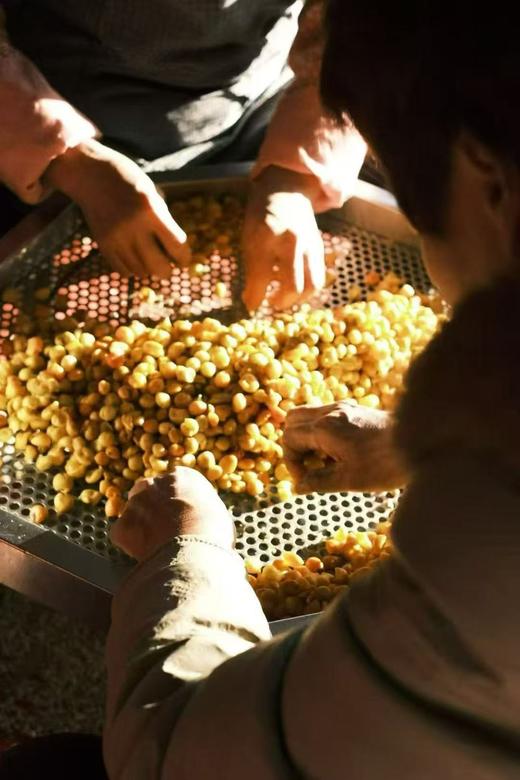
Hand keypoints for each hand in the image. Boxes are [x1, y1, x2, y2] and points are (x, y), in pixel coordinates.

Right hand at [44, 140, 189, 277]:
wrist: (89, 173)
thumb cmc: (127, 180)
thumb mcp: (152, 194)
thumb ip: (163, 221)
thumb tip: (175, 251)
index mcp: (150, 210)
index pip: (176, 246)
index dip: (183, 258)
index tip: (183, 260)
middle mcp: (133, 227)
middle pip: (158, 266)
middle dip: (167, 271)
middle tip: (169, 267)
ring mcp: (116, 238)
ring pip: (140, 272)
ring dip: (148, 270)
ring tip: (149, 259)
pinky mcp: (103, 244)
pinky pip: (122, 270)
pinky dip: (132, 269)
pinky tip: (134, 259)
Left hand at [110, 467, 234, 561]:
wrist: (195, 552)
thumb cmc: (214, 533)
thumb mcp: (218, 513)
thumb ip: (203, 508)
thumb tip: (203, 519)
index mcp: (182, 476)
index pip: (174, 484)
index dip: (175, 501)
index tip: (180, 515)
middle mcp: (155, 483)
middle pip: (148, 492)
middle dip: (152, 507)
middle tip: (163, 529)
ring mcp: (136, 503)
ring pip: (133, 512)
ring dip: (140, 525)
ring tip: (156, 546)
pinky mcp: (122, 526)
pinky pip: (122, 535)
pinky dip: (129, 545)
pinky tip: (145, 555)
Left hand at [242, 166, 325, 310]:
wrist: (286, 190)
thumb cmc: (261, 216)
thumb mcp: (248, 239)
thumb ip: (251, 270)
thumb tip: (251, 302)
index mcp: (266, 237)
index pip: (261, 278)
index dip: (255, 298)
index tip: (251, 306)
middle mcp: (291, 242)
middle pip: (293, 287)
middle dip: (281, 302)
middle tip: (271, 303)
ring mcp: (309, 245)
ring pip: (312, 286)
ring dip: (298, 300)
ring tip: (284, 298)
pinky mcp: (319, 248)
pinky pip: (318, 277)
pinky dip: (307, 289)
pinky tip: (295, 288)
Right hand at [283, 402, 406, 493]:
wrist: (419, 443)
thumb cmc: (384, 465)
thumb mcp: (348, 480)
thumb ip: (319, 481)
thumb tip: (298, 487)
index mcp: (324, 428)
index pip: (289, 438)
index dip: (291, 462)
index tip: (305, 480)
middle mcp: (330, 412)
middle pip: (293, 420)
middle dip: (294, 444)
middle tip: (309, 466)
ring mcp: (343, 407)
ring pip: (309, 415)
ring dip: (308, 437)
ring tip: (324, 460)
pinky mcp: (355, 410)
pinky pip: (326, 415)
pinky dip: (322, 432)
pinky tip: (339, 451)